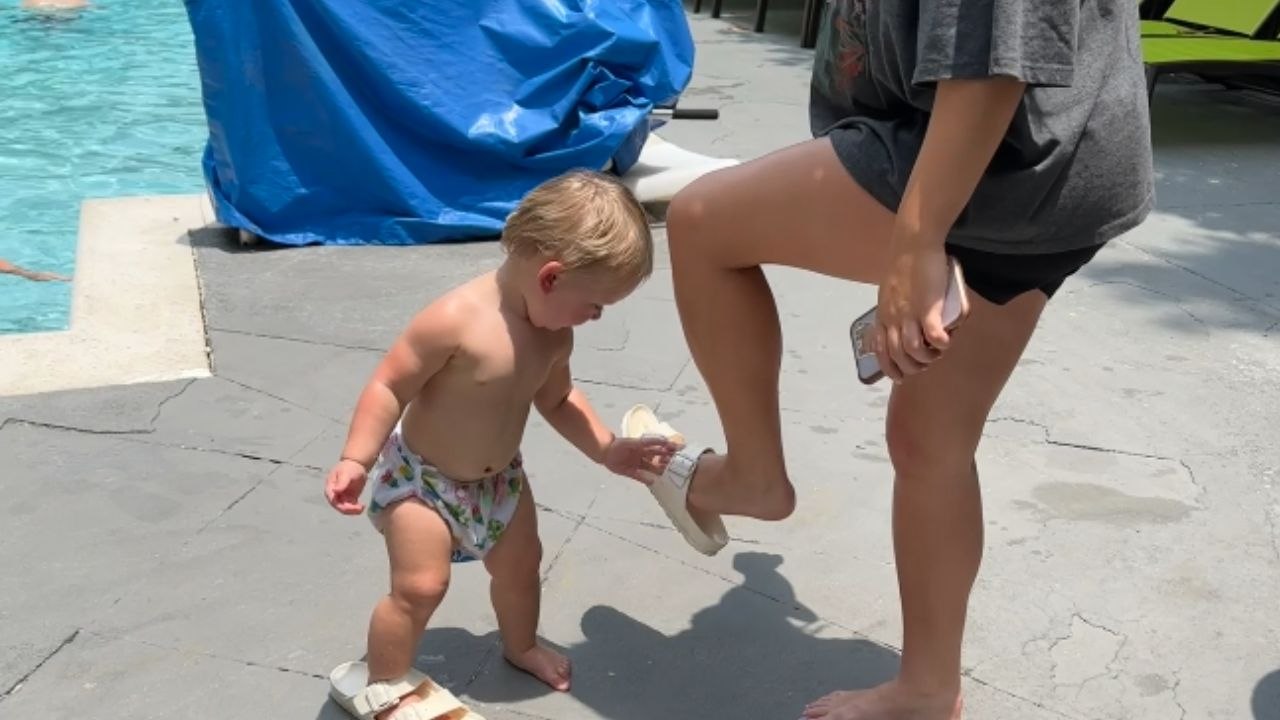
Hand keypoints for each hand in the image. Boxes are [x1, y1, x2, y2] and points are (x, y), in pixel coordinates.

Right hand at [324, 459, 367, 514]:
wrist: (356, 465)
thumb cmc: (349, 467)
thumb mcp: (345, 473)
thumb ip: (341, 483)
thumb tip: (335, 491)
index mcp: (330, 488)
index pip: (332, 500)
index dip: (339, 505)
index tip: (349, 506)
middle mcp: (335, 495)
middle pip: (339, 506)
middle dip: (348, 509)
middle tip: (359, 508)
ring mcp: (342, 498)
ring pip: (345, 509)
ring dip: (353, 511)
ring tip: (362, 508)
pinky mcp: (349, 499)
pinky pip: (351, 507)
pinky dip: (356, 509)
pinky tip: (362, 507)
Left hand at [602, 435, 675, 483]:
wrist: (605, 452)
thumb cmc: (619, 445)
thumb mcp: (632, 442)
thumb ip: (645, 442)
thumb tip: (662, 440)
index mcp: (644, 447)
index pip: (659, 448)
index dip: (668, 448)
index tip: (678, 449)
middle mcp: (643, 456)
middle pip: (658, 459)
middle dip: (667, 461)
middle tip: (678, 464)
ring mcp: (638, 465)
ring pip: (652, 469)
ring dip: (660, 471)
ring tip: (669, 474)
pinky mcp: (632, 473)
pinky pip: (642, 477)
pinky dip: (647, 480)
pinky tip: (654, 482)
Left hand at [874, 239, 952, 381]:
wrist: (913, 243)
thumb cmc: (904, 264)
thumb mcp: (888, 292)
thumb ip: (892, 308)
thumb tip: (900, 322)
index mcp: (882, 315)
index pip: (880, 351)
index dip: (889, 368)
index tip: (900, 376)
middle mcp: (892, 319)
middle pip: (896, 356)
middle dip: (912, 367)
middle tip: (927, 362)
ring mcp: (908, 314)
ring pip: (911, 350)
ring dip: (926, 357)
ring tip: (937, 352)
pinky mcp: (926, 307)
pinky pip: (931, 335)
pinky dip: (939, 344)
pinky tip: (946, 342)